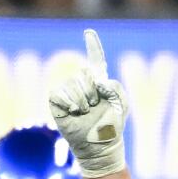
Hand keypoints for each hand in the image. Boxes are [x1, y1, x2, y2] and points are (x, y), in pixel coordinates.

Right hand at [46, 29, 128, 177]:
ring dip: (82, 101)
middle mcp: (82, 85)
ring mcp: (68, 93)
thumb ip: (115, 86)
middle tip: (95, 107)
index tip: (89, 32)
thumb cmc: (111, 127)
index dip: (93, 46)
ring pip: (72, 85)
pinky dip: (67, 103)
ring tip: (85, 114)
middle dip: (92, 91)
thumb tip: (98, 81)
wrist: (99, 146)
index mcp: (99, 83)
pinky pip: (58, 93)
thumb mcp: (121, 104)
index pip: (95, 60)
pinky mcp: (56, 102)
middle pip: (84, 73)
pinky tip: (74, 113)